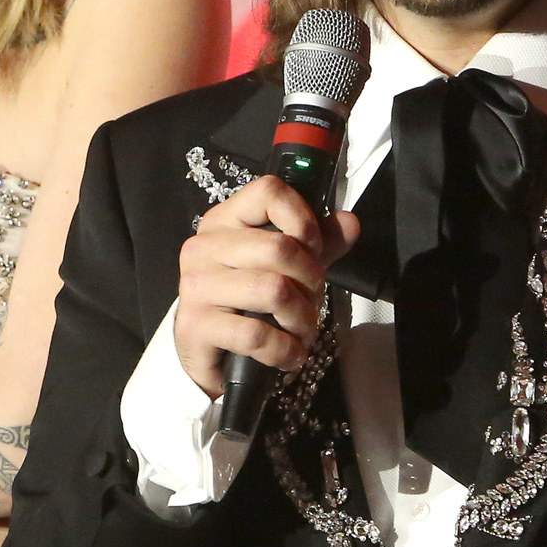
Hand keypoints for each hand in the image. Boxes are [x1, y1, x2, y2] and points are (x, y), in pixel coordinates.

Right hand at [171, 177, 359, 397]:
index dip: (303, 219)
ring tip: (304, 330)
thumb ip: (317, 244)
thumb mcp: (285, 267)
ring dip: (302, 318)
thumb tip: (350, 222)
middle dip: (311, 280)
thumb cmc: (246, 302)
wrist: (206, 352)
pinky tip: (291, 354)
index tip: (313, 249)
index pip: (268, 192)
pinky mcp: (196, 325)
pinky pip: (256, 335)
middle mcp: (204, 247)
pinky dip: (284, 350)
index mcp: (224, 221)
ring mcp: (196, 286)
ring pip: (273, 290)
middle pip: (279, 247)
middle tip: (314, 300)